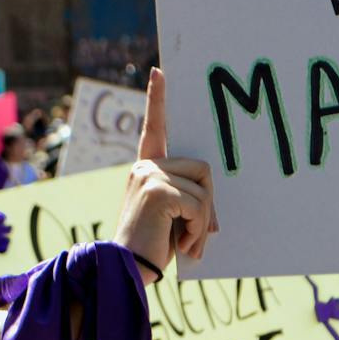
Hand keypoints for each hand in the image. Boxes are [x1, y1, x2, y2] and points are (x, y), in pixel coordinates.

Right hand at [114, 68, 217, 274]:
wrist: (126, 268)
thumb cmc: (151, 246)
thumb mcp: (171, 215)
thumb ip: (184, 196)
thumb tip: (211, 196)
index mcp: (146, 167)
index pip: (154, 127)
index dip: (157, 98)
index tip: (160, 71)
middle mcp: (145, 165)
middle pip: (204, 169)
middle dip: (208, 205)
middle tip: (198, 234)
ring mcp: (150, 174)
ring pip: (205, 188)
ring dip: (204, 221)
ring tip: (187, 242)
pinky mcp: (157, 189)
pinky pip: (199, 203)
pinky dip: (199, 229)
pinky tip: (184, 245)